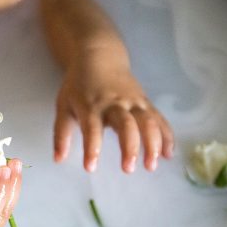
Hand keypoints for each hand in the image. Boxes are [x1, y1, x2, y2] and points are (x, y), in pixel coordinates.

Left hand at [54, 59, 173, 172]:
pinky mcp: (145, 102)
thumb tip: (58, 159)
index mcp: (91, 106)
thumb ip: (61, 134)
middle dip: (129, 147)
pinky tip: (168, 154)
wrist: (99, 58)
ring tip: (151, 165)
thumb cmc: (79, 86)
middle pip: (126, 125)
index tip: (91, 167)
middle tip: (128, 169)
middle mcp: (114, 104)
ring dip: (152, 144)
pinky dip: (166, 135)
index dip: (91, 148)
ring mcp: (133, 102)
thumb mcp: (64, 106)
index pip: (91, 129)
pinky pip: (158, 118)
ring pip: (147, 121)